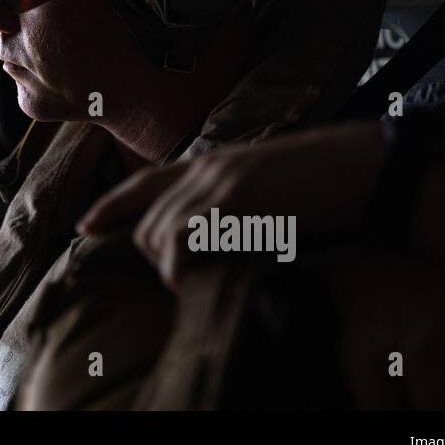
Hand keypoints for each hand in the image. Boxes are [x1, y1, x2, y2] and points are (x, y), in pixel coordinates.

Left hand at [78, 122, 385, 288]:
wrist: (362, 165)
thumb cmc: (321, 182)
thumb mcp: (263, 183)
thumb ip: (228, 200)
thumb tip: (205, 235)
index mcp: (210, 161)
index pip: (143, 183)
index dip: (109, 205)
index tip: (83, 226)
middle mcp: (205, 167)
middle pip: (147, 221)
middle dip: (152, 256)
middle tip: (179, 279)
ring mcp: (218, 181)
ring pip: (160, 232)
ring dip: (168, 266)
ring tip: (190, 282)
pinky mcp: (235, 198)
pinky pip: (185, 237)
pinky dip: (179, 263)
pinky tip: (190, 280)